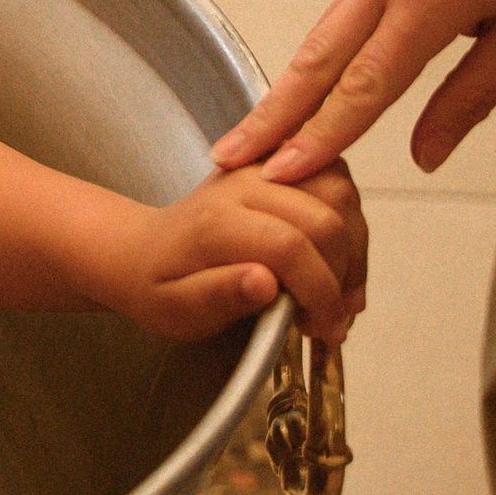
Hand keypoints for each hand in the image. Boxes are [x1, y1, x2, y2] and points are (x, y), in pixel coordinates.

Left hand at [111, 160, 366, 343]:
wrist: (141, 250)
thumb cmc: (158, 285)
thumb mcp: (176, 309)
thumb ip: (218, 296)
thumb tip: (264, 284)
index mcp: (215, 220)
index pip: (289, 246)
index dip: (320, 293)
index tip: (325, 329)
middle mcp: (243, 182)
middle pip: (325, 218)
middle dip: (342, 277)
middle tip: (332, 320)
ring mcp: (264, 167)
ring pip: (340, 194)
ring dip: (354, 249)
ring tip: (340, 296)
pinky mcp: (280, 165)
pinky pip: (336, 183)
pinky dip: (350, 226)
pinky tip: (338, 265)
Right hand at [212, 0, 495, 185]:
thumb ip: (472, 94)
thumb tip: (425, 157)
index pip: (365, 85)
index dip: (322, 135)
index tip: (282, 173)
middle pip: (317, 62)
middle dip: (271, 116)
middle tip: (227, 159)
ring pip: (319, 39)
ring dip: (284, 92)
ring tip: (252, 136)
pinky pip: (338, 17)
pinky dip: (315, 62)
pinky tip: (300, 92)